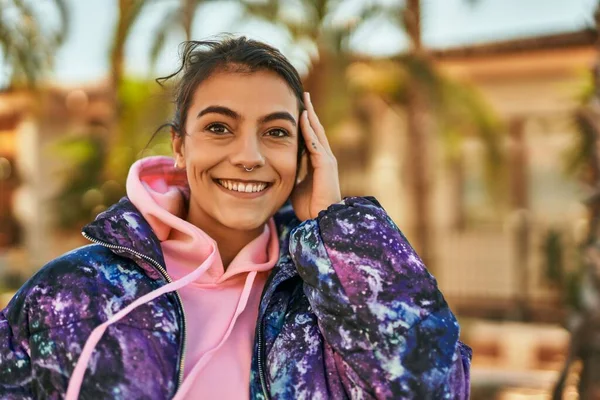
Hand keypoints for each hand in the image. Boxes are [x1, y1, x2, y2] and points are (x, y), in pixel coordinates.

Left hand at [291, 92, 341, 220]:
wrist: (320, 219)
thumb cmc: (309, 206)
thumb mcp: (295, 185)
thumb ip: (289, 174)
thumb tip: (276, 168)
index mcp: (317, 162)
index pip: (310, 137)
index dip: (304, 122)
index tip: (297, 108)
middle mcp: (324, 158)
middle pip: (316, 129)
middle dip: (310, 112)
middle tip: (304, 94)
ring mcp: (327, 160)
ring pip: (317, 132)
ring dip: (311, 115)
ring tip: (305, 99)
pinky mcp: (326, 165)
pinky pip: (316, 143)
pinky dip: (310, 130)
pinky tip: (304, 117)